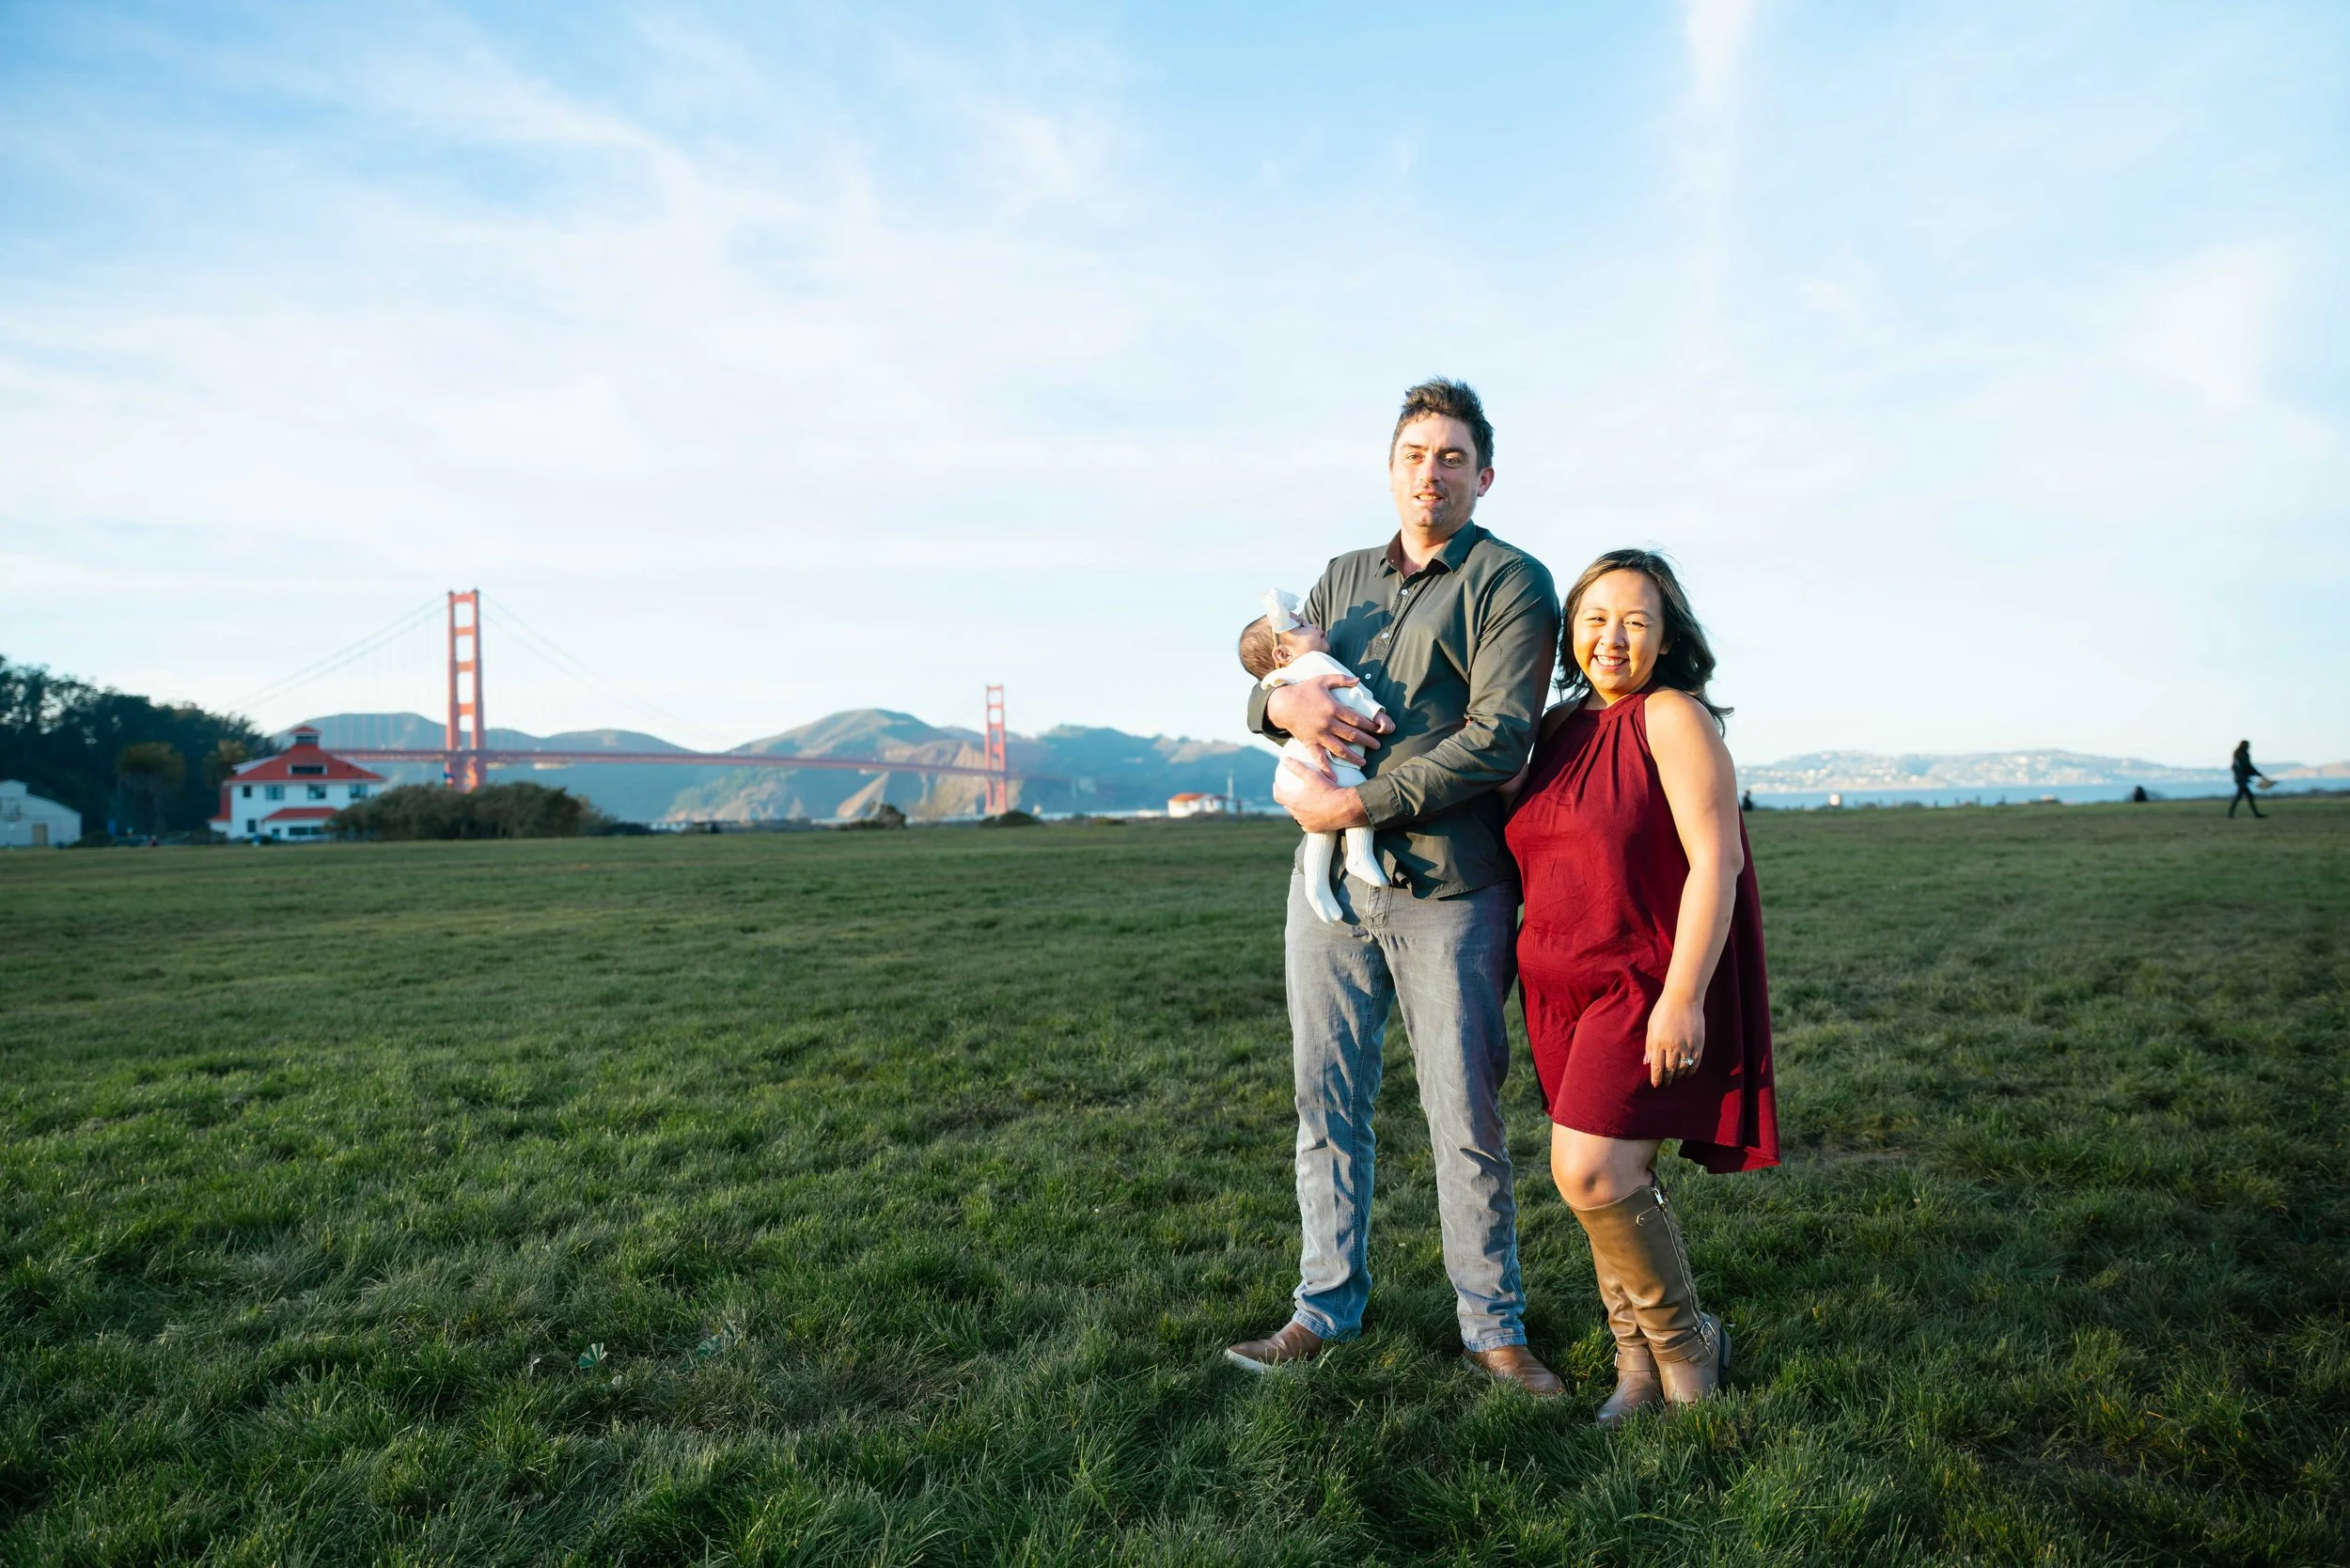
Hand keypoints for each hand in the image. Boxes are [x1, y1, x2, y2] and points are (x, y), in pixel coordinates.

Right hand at [1265, 676, 1392, 766]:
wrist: (1283, 704)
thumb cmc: (1303, 690)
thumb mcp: (1322, 680)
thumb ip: (1341, 679)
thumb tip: (1358, 680)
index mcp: (1333, 708)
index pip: (1356, 719)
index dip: (1369, 725)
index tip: (1378, 729)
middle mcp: (1328, 723)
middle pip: (1352, 735)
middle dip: (1367, 741)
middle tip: (1378, 746)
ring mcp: (1319, 735)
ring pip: (1339, 748)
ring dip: (1353, 756)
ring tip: (1363, 761)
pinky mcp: (1310, 743)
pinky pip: (1319, 757)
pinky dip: (1326, 768)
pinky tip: (1333, 778)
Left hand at [1275, 758, 1369, 833]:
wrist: (1345, 808)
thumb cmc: (1327, 790)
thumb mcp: (1312, 775)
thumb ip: (1297, 767)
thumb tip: (1285, 760)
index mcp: (1295, 802)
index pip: (1279, 796)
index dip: (1276, 790)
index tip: (1276, 785)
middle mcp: (1298, 815)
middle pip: (1288, 807)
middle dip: (1287, 801)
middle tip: (1289, 794)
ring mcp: (1307, 823)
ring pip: (1298, 817)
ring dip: (1297, 811)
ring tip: (1301, 805)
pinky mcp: (1316, 829)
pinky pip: (1308, 825)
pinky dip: (1308, 819)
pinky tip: (1312, 815)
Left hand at [1645, 991, 1705, 1088]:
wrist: (1683, 999)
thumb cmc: (1664, 1011)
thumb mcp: (1652, 1027)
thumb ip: (1649, 1045)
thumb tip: (1647, 1062)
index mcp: (1659, 1042)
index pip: (1657, 1067)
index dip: (1656, 1079)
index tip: (1656, 1085)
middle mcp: (1673, 1046)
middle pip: (1669, 1070)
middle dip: (1666, 1079)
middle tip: (1665, 1084)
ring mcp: (1687, 1046)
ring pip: (1682, 1069)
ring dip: (1678, 1076)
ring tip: (1675, 1079)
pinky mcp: (1698, 1044)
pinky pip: (1695, 1063)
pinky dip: (1691, 1071)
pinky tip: (1687, 1074)